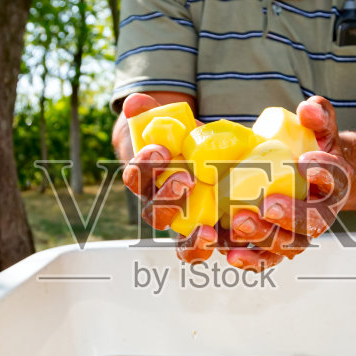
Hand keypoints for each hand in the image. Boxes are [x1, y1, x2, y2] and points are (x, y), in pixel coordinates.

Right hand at [119, 94, 220, 262]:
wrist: (218, 161)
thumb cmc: (189, 143)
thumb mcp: (174, 125)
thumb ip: (153, 113)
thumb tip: (135, 103)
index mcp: (149, 180)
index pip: (136, 176)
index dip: (144, 166)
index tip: (160, 150)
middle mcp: (162, 207)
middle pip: (154, 212)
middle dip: (167, 197)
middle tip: (185, 179)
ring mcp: (184, 225)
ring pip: (179, 239)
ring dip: (187, 236)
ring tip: (205, 228)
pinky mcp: (208, 235)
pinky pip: (199, 252)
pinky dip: (203, 250)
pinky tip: (220, 243)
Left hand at [226, 95, 352, 270]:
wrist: (311, 179)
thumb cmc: (313, 151)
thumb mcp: (321, 128)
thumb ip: (318, 116)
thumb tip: (308, 108)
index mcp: (336, 183)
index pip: (336, 179)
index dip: (323, 172)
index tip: (305, 161)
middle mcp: (321, 214)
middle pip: (312, 223)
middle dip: (291, 215)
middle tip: (268, 204)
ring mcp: (299, 234)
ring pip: (288, 244)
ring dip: (265, 237)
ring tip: (240, 223)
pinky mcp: (275, 244)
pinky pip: (266, 258)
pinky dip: (250, 259)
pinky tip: (231, 253)